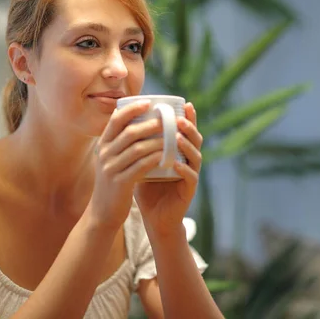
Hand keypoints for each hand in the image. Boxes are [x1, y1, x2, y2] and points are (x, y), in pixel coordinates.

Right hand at [88, 99, 165, 230]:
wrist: (103, 211)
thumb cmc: (113, 181)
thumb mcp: (111, 159)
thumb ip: (120, 142)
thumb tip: (135, 118)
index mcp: (103, 144)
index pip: (116, 120)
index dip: (132, 109)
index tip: (149, 102)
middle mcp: (104, 153)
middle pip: (129, 132)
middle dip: (150, 124)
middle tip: (166, 119)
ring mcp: (111, 168)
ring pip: (138, 148)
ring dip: (157, 141)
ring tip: (171, 136)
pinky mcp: (120, 182)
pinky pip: (141, 166)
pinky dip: (155, 158)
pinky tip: (166, 155)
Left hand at [135, 102, 202, 235]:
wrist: (154, 217)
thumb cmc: (148, 188)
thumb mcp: (142, 162)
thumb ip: (139, 146)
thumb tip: (124, 123)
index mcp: (179, 152)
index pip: (186, 131)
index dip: (188, 118)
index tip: (185, 103)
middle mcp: (188, 161)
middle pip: (195, 140)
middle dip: (190, 128)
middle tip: (180, 118)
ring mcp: (191, 175)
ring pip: (195, 157)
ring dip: (187, 145)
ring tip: (177, 136)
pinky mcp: (189, 190)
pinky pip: (190, 177)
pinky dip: (183, 169)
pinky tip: (175, 163)